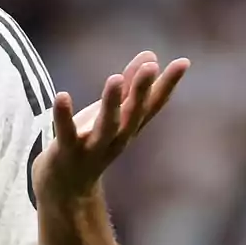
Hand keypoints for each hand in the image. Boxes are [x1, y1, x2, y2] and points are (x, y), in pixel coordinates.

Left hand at [33, 50, 190, 205]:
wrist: (65, 189)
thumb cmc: (91, 142)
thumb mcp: (112, 112)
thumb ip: (130, 86)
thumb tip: (151, 55)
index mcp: (129, 127)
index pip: (153, 105)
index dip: (168, 84)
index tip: (183, 62)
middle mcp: (117, 139)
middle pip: (133, 114)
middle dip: (142, 91)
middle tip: (151, 66)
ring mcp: (93, 147)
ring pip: (107, 126)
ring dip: (112, 104)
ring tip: (114, 78)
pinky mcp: (67, 153)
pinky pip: (66, 133)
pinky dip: (63, 116)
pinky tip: (61, 96)